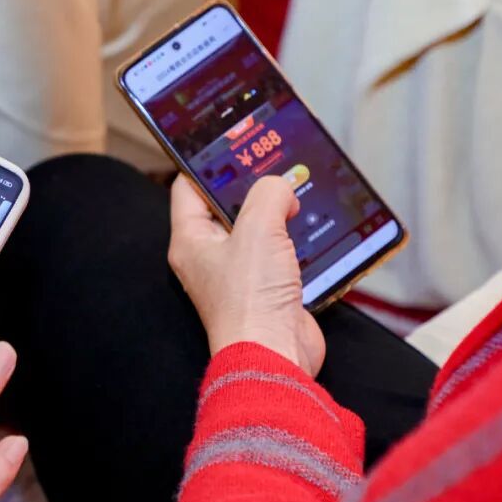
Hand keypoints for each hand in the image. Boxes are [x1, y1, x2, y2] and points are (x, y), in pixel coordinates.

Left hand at [168, 175, 324, 375]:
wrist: (275, 356)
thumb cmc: (251, 300)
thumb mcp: (258, 228)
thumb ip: (267, 195)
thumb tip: (280, 189)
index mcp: (190, 241)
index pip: (187, 188)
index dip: (207, 164)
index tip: (231, 145)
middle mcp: (209, 258)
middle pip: (226, 208)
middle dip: (251, 187)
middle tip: (275, 163)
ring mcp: (239, 276)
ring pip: (257, 232)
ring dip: (279, 214)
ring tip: (300, 190)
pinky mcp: (267, 291)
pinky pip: (280, 256)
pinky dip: (296, 242)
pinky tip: (314, 228)